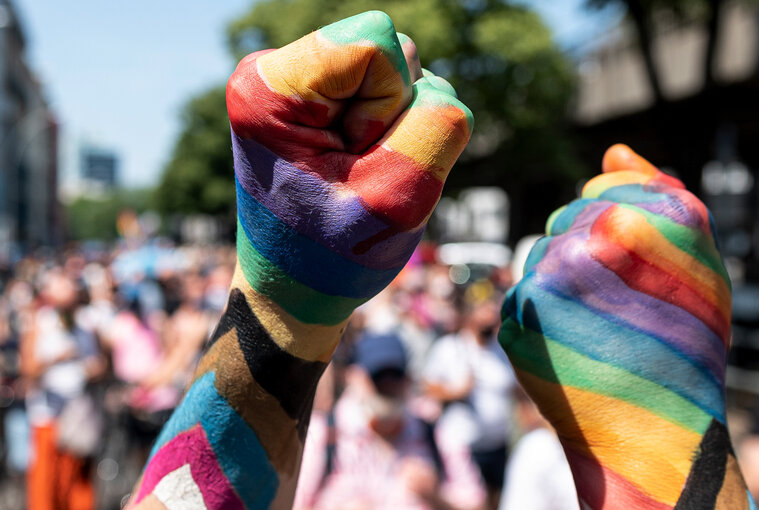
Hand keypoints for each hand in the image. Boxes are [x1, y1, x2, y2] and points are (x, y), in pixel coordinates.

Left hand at [227, 10, 472, 330]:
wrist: (294, 292)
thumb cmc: (334, 256)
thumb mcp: (397, 198)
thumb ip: (439, 125)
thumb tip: (438, 91)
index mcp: (271, 88)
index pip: (378, 45)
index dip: (390, 107)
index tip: (355, 160)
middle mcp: (276, 71)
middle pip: (393, 52)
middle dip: (397, 116)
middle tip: (358, 173)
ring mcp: (302, 84)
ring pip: (400, 70)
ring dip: (399, 128)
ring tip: (360, 174)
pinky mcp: (323, 100)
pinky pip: (393, 92)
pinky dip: (393, 134)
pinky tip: (362, 170)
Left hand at [499, 145, 750, 507]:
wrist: (655, 431)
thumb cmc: (686, 342)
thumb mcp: (699, 262)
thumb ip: (659, 194)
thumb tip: (612, 149)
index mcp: (641, 218)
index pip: (604, 187)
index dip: (621, 225)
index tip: (636, 266)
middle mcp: (589, 240)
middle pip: (569, 218)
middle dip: (589, 249)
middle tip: (620, 303)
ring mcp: (546, 280)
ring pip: (542, 253)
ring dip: (563, 280)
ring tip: (599, 325)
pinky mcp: (516, 316)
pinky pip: (524, 292)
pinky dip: (543, 313)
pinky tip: (573, 342)